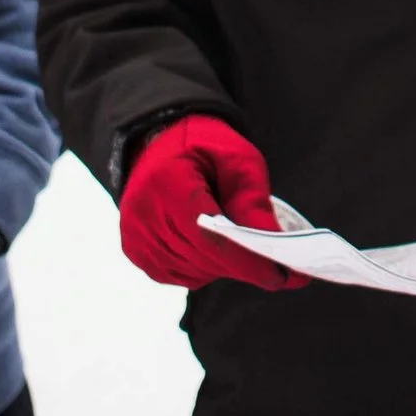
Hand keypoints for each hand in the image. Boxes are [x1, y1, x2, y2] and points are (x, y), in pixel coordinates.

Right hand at [118, 115, 306, 291]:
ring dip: (222, 266)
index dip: (246, 262)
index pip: (210, 239)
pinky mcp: (135, 249)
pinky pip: (178, 275)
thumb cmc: (202, 144)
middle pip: (203, 259)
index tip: (280, 277)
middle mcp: (143, 214)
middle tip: (279, 269)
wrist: (159, 138)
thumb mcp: (237, 159)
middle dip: (243, 266)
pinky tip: (213, 249)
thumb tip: (274, 245)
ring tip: (241, 247)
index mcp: (167, 183)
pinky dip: (201, 268)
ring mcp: (135, 235)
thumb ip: (253, 201)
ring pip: (193, 272)